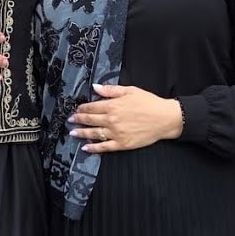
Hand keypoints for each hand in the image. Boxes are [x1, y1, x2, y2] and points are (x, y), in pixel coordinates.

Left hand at [68, 84, 182, 153]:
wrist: (164, 119)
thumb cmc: (149, 103)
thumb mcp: (130, 91)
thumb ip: (111, 90)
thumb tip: (95, 87)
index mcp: (113, 105)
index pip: (92, 107)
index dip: (82, 108)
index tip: (76, 109)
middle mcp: (112, 120)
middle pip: (90, 120)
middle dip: (78, 120)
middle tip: (70, 120)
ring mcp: (116, 133)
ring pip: (94, 134)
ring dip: (81, 133)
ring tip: (73, 133)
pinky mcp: (122, 144)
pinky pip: (104, 147)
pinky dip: (94, 148)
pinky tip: (86, 148)